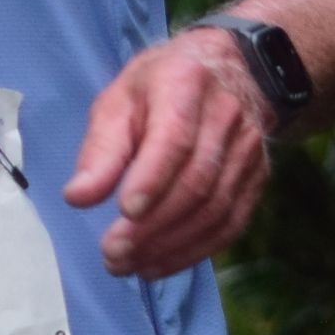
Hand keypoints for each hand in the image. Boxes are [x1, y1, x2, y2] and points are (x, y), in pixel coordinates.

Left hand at [63, 29, 270, 281]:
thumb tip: (78, 198)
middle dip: (152, 226)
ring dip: (169, 246)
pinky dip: (193, 252)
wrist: (230, 69)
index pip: (175, 138)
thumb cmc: (160, 86)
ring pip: (216, 210)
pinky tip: (157, 265)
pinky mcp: (256, 177)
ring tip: (126, 265)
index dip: (152, 179)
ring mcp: (248, 149)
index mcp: (185, 83)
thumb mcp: (120, 100)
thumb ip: (100, 149)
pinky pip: (230, 224)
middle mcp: (226, 116)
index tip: (123, 211)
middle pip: (196, 182)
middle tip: (112, 253)